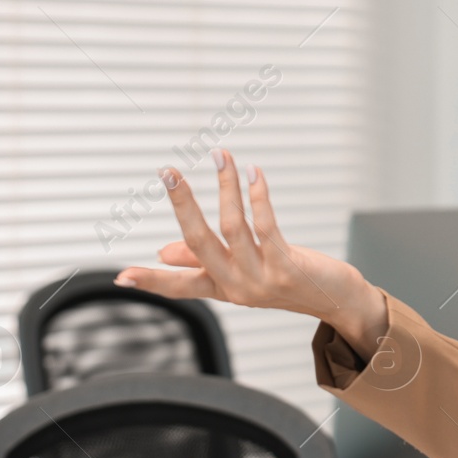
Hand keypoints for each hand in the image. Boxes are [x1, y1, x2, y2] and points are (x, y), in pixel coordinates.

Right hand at [114, 148, 385, 353]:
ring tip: (220, 156)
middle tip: (167, 171)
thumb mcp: (245, 272)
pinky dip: (257, 195)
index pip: (178, 287)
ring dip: (225, 187)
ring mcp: (262, 279)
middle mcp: (237, 287)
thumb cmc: (290, 281)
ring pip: (232, 227)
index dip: (150, 281)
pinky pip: (265, 226)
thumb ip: (205, 262)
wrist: (337, 301)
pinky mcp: (286, 267)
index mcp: (223, 288)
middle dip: (182, 204)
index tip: (119, 277)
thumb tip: (164, 250)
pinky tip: (253, 172)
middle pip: (199, 243)